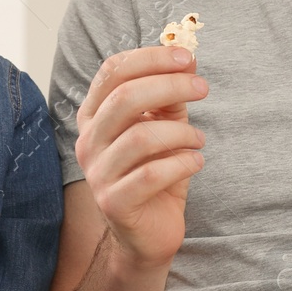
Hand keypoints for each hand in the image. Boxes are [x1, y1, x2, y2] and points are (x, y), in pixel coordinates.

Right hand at [74, 46, 208, 270]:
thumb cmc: (156, 172)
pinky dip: (182, 163)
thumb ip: (170, 97)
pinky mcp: (114, 202)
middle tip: (203, 88)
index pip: (113, 71)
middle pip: (124, 98)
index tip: (187, 58)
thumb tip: (188, 59)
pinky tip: (195, 162)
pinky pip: (151, 174)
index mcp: (95, 115)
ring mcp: (98, 173)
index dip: (150, 58)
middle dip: (170, 86)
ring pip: (140, 137)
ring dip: (181, 133)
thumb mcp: (165, 127)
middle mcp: (88, 141)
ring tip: (199, 140)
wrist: (149, 232)